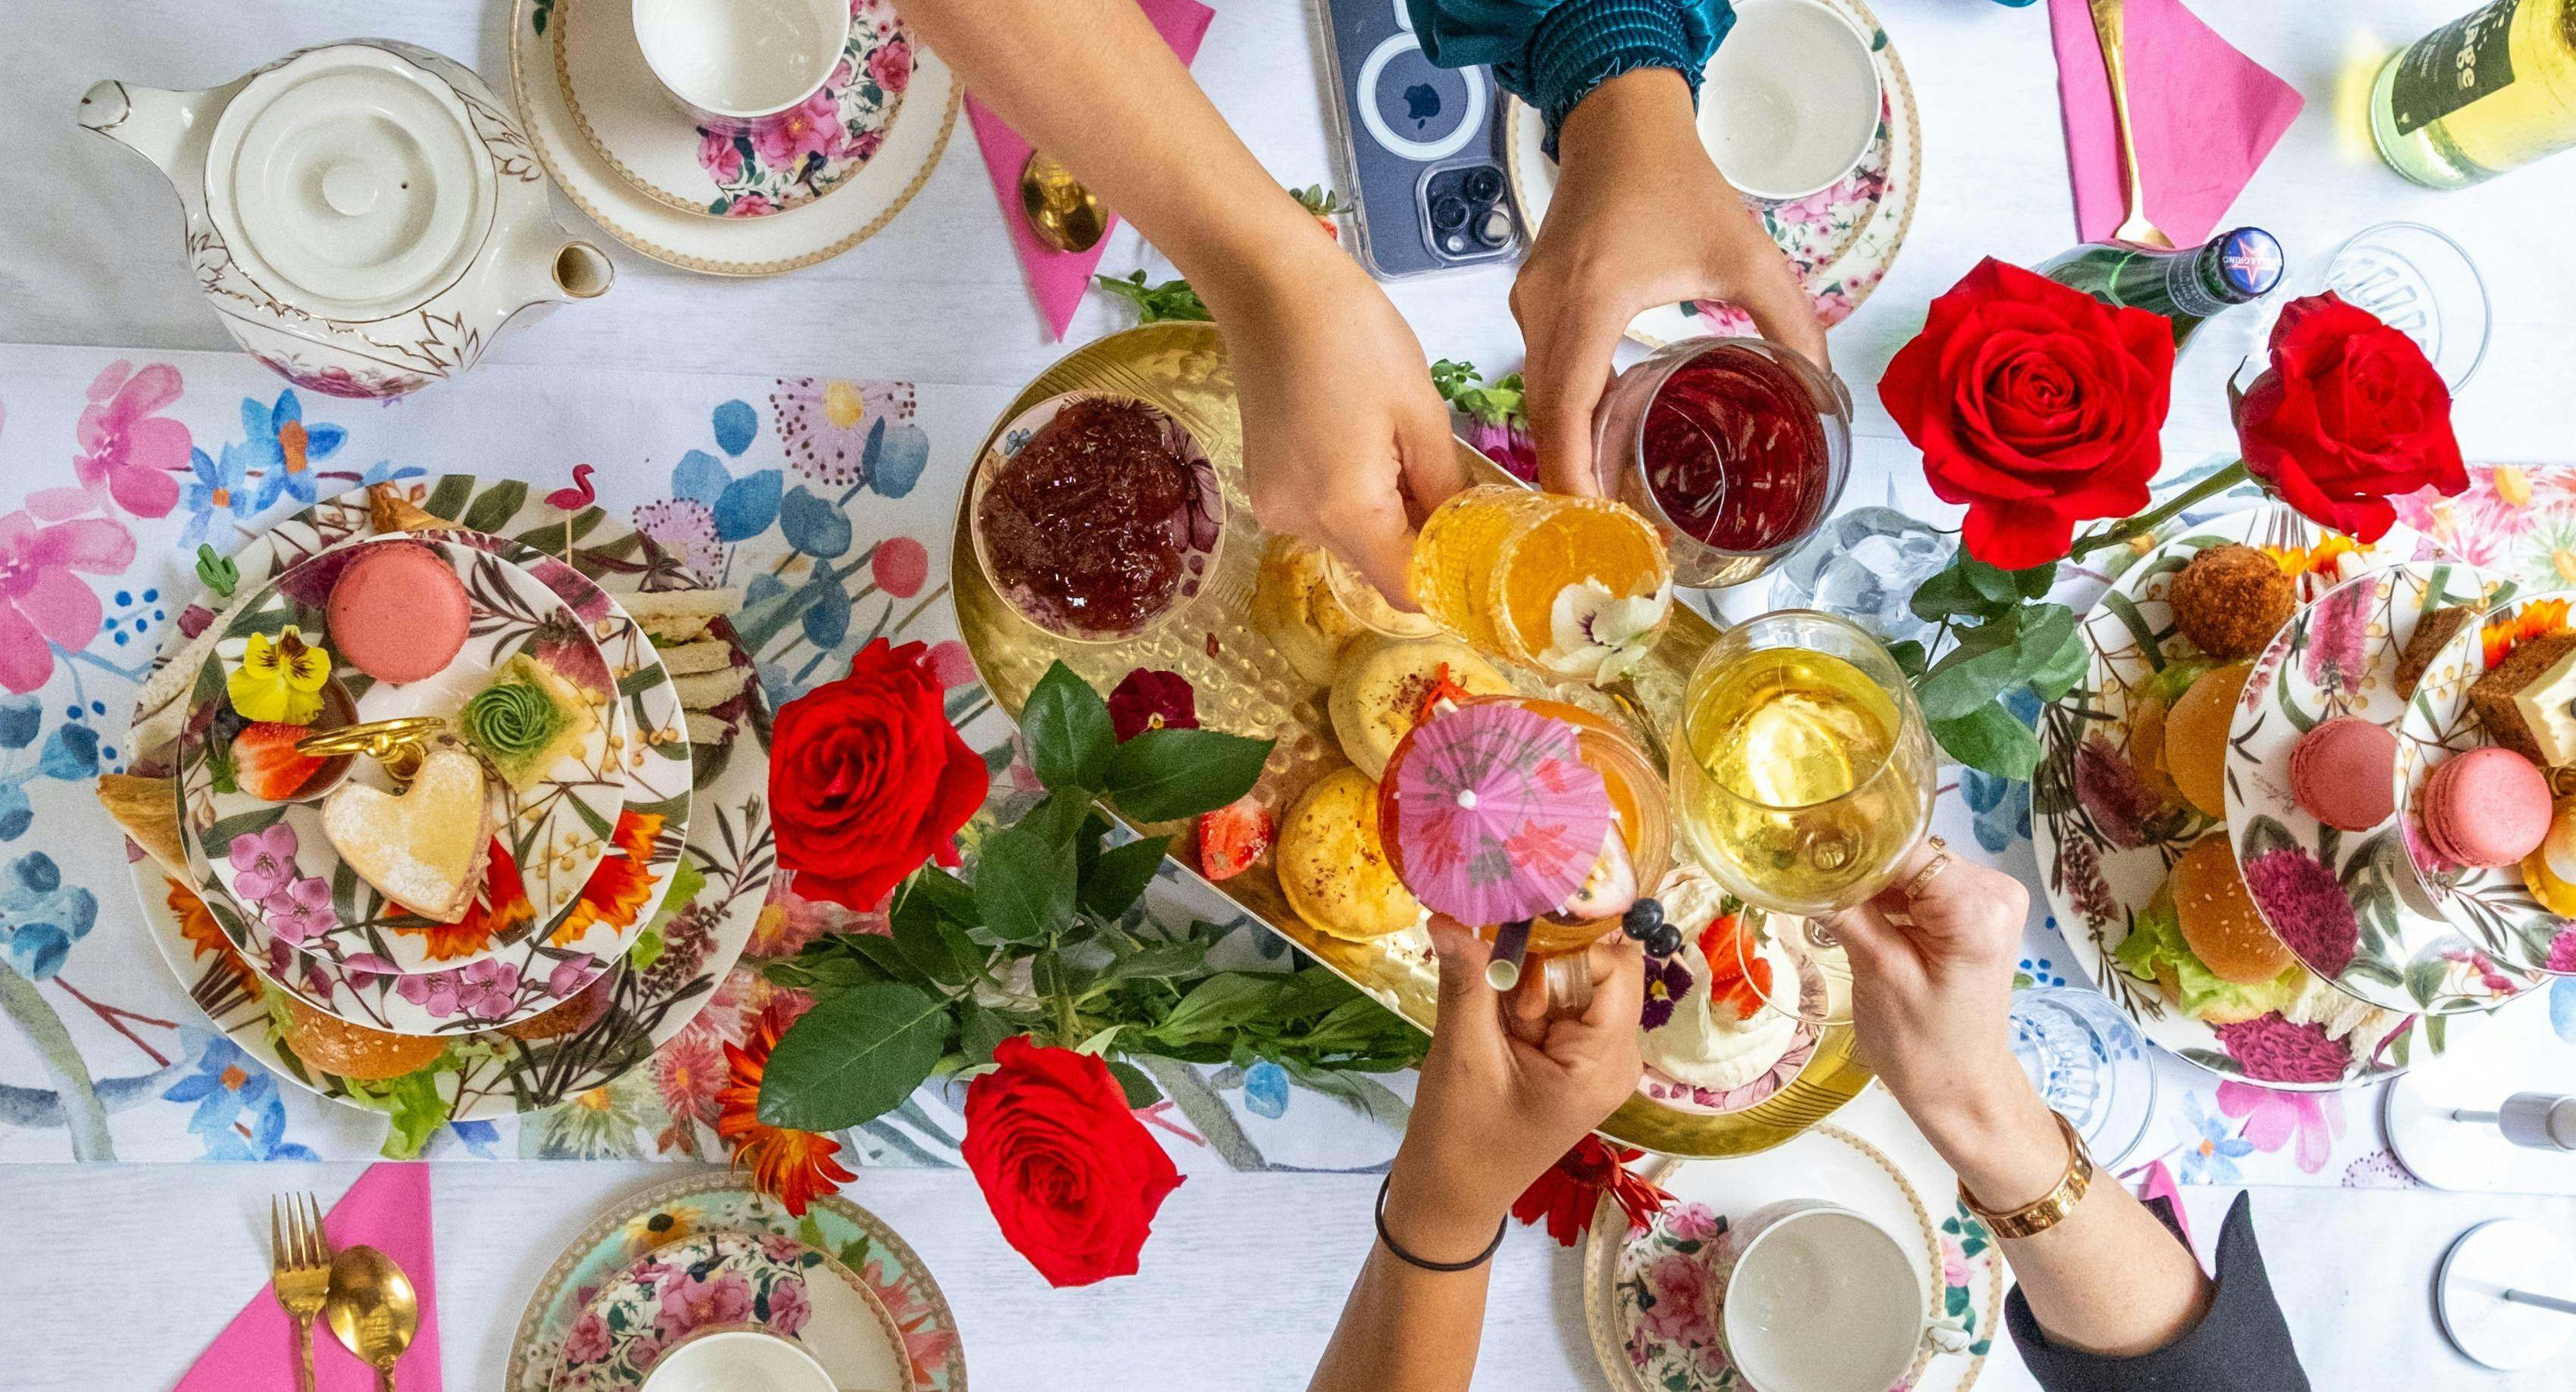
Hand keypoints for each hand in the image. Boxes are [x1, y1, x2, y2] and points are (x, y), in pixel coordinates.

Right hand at [1197, 237, 1466, 604]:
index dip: (1448, 582)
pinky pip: (1323, 514)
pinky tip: (1364, 445)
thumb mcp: (1421, 413)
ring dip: (1388, 517)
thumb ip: (1447, 489)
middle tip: (1456, 489)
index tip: (1482, 553)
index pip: (1405, 589)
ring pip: (1352, 540)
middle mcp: (1300, 524)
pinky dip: (1355, 498)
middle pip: (1377, 567)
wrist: (1268, 286)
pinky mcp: (1264, 485)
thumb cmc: (1353, 334)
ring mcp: (1274, 507)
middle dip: (1422, 541)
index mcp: (1346, 509)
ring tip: (1403, 452)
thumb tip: (1466, 537)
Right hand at [1383, 917, 1643, 1260]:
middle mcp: (1614, 1055)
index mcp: (1605, 1061)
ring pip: (1567, 979)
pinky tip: (1490, 1026)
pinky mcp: (1569, 1056)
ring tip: (1489, 1025)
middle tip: (1493, 999)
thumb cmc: (1462, 1139)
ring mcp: (1593, 1056)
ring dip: (1521, 984)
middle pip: (1592, 967)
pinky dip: (1517, 1000)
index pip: (1614, 966)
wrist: (1450, 1197)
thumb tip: (1448, 913)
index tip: (1510, 953)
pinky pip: (1552, 1001)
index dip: (1566, 946)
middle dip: (1538, 966)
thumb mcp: (1462, 1054)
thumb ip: (1467, 981)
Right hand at [1512, 68, 1828, 496]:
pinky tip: (1599, 430)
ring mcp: (1529, 303)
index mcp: (1594, 300)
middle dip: (1567, 476)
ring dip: (1562, 445)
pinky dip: (1561, 409)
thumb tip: (1822, 393)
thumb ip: (1791, 324)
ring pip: (1536, 396)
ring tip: (1603, 493)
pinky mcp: (1528, 300)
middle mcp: (1548, 307)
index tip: (1594, 520)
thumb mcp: (1747, 254)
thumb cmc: (1676, 180)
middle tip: (1604, 529)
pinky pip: (1539, 370)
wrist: (1620, 121)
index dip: (1573, 472)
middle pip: (1543, 416)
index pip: (1565, 408)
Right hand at [1831, 839, 2062, 1205]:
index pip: (1903, 847)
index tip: (1797, 846)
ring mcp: (1992, 898)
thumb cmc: (1920, 1045)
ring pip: (1912, 866)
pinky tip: (1861, 914)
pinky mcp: (1979, 909)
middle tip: (1806, 879)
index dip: (1849, 844)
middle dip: (1858, 864)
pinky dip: (1891, 896)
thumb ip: (1846, 908)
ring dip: (1872, 881)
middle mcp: (1995, 890)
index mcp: (1977, 907)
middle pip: (1909, 852)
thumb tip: (1798, 861)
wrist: (1961, 1089)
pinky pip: (1924, 884)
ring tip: (1830, 901)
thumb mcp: (1876, 973)